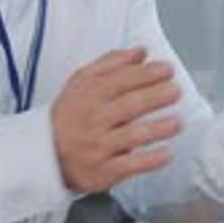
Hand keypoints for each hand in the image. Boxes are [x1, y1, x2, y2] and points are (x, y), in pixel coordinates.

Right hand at [51, 47, 181, 191]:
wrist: (47, 153)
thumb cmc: (70, 115)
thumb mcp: (82, 82)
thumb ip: (111, 63)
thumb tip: (140, 52)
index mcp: (90, 95)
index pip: (121, 80)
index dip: (146, 74)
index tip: (167, 70)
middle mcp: (94, 119)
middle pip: (129, 106)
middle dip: (155, 97)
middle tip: (175, 91)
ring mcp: (99, 146)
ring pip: (131, 136)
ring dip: (157, 129)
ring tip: (176, 122)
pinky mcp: (104, 170)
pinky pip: (129, 165)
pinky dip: (149, 160)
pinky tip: (166, 153)